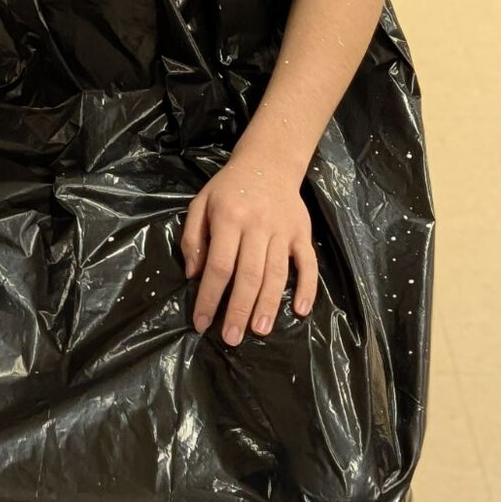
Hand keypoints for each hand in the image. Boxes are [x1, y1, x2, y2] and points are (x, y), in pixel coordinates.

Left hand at [181, 157, 317, 345]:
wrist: (268, 163)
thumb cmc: (229, 189)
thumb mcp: (201, 203)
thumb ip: (192, 237)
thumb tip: (194, 275)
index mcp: (229, 218)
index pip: (219, 265)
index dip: (210, 297)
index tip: (202, 323)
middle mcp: (257, 226)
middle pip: (249, 274)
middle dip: (239, 309)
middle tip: (232, 338)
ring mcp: (282, 230)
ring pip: (276, 273)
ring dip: (268, 305)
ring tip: (259, 331)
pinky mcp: (302, 233)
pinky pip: (308, 263)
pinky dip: (307, 287)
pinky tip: (300, 310)